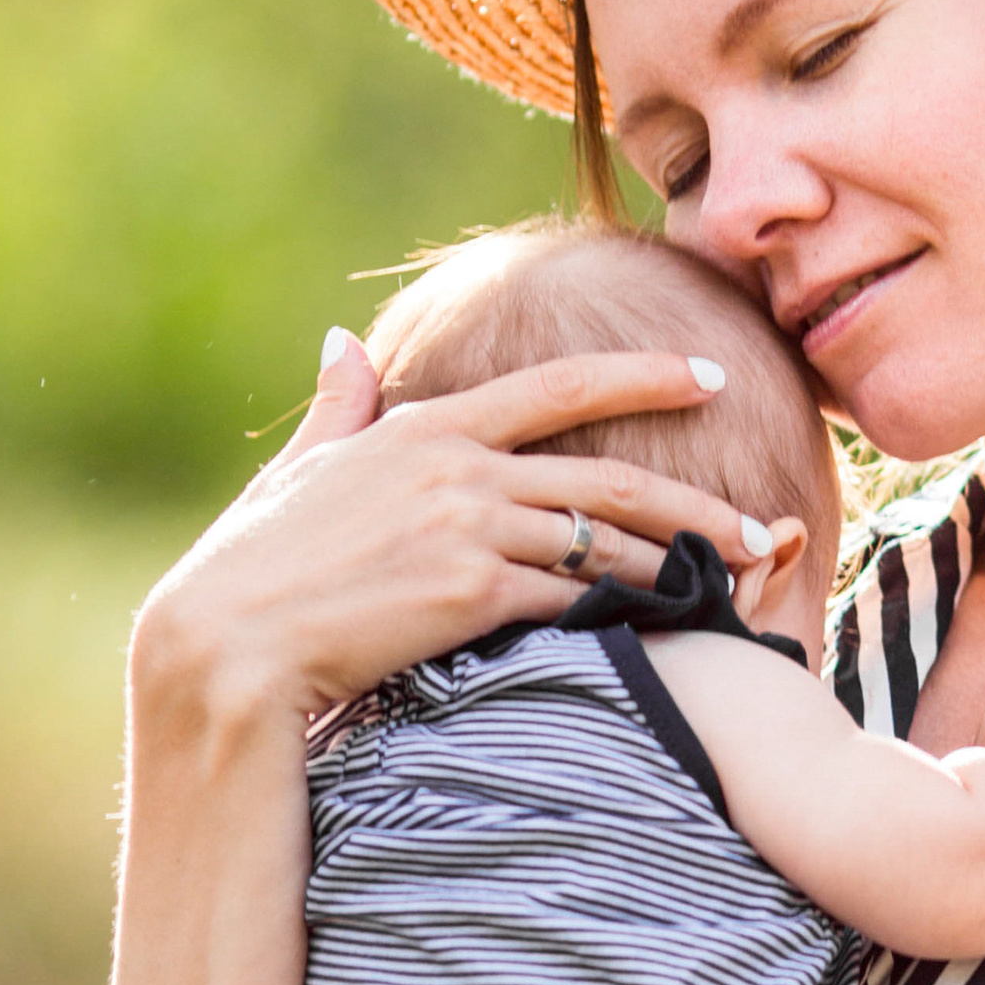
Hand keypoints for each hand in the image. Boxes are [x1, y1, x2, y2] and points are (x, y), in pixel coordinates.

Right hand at [137, 330, 776, 723]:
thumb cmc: (253, 565)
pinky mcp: (472, 593)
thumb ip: (341, 407)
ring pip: (604, 542)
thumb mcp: (300, 471)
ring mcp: (469, 529)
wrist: (227, 643)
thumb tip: (343, 341)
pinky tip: (669, 629)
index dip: (642, 378)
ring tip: (734, 580)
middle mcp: (459, 469)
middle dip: (694, 500)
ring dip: (677, 565)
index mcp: (426, 429)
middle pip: (609, 475)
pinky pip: (572, 601)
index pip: (559, 386)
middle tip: (758, 521)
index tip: (706, 376)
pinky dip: (624, 614)